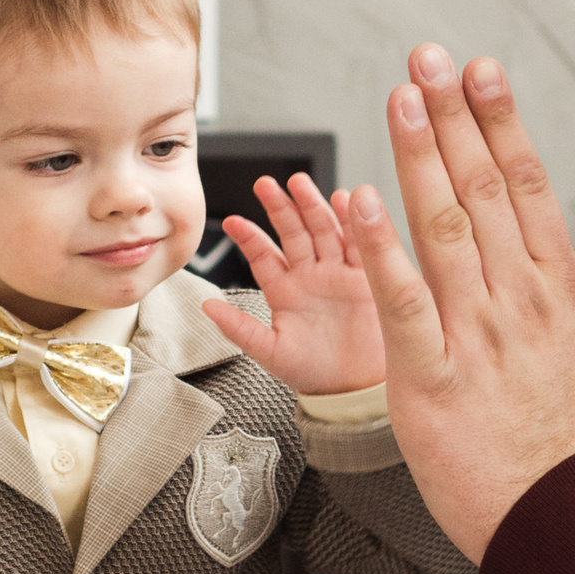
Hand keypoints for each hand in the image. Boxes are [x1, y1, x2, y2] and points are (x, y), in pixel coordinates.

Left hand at [199, 174, 388, 394]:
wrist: (357, 390)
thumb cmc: (313, 373)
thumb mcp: (271, 353)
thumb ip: (240, 329)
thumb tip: (206, 307)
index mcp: (284, 291)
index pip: (263, 255)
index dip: (249, 237)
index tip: (233, 222)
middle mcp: (310, 276)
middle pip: (293, 233)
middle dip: (281, 208)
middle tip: (267, 184)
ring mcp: (338, 274)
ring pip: (323, 231)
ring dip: (313, 206)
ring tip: (300, 184)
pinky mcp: (368, 277)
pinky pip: (359, 244)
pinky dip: (353, 222)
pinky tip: (346, 200)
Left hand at [344, 44, 574, 560]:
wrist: (560, 519)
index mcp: (558, 287)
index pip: (527, 184)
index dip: (500, 122)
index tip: (479, 69)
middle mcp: (519, 299)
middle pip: (482, 191)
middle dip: (451, 118)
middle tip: (426, 59)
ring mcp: (477, 336)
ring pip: (444, 231)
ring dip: (419, 160)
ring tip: (398, 99)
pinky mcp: (432, 379)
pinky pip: (405, 304)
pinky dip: (385, 253)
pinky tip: (363, 202)